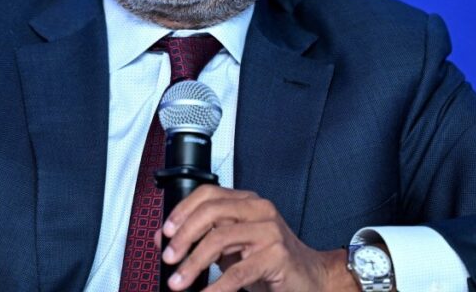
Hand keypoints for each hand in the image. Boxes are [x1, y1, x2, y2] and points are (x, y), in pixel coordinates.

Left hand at [161, 185, 357, 291]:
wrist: (310, 277)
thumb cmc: (270, 261)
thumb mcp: (233, 246)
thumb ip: (204, 238)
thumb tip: (167, 240)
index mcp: (247, 202)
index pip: (208, 194)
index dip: (182, 211)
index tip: (165, 232)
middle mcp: (259, 210)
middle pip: (211, 212)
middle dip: (184, 236)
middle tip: (169, 257)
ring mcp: (269, 231)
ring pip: (220, 239)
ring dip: (193, 264)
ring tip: (179, 281)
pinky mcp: (276, 255)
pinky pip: (237, 272)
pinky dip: (215, 287)